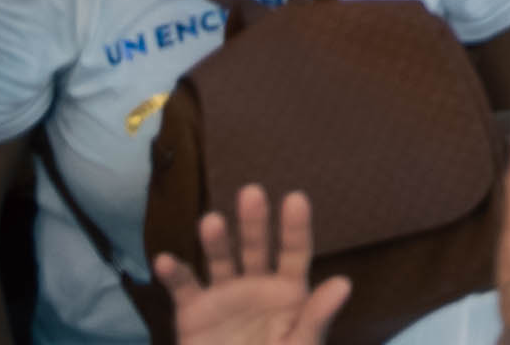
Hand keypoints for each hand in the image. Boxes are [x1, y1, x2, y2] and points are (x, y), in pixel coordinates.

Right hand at [155, 184, 345, 344]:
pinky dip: (174, 274)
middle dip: (254, 222)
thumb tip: (344, 283)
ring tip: (211, 221)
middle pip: (256, 247)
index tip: (296, 198)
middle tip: (252, 192)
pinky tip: (165, 260)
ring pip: (220, 260)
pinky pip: (183, 288)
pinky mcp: (193, 312)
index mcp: (289, 290)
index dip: (296, 227)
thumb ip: (317, 317)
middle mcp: (257, 284)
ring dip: (215, 240)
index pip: (295, 252)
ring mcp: (224, 295)